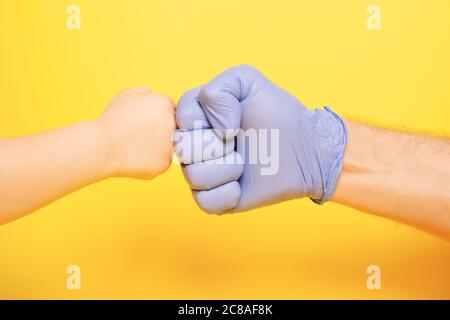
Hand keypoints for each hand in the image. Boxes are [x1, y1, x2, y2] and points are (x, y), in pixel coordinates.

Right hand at [98, 87, 175, 179]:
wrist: (103, 147)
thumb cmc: (113, 120)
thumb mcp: (127, 95)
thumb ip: (146, 93)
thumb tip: (154, 98)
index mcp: (165, 105)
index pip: (169, 110)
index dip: (155, 115)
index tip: (144, 121)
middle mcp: (173, 124)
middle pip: (171, 127)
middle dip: (159, 130)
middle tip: (140, 134)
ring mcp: (170, 145)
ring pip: (168, 145)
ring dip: (156, 145)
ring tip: (137, 145)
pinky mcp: (165, 163)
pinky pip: (162, 161)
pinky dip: (151, 160)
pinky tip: (137, 156)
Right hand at [175, 65, 347, 212]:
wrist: (303, 149)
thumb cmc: (276, 114)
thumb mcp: (248, 81)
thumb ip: (219, 87)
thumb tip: (216, 130)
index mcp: (197, 117)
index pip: (182, 117)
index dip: (209, 118)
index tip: (236, 120)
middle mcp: (195, 145)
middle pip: (184, 148)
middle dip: (218, 144)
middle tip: (239, 141)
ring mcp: (203, 174)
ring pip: (194, 176)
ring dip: (227, 168)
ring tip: (244, 163)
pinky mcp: (214, 200)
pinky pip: (205, 202)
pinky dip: (228, 193)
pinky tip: (242, 185)